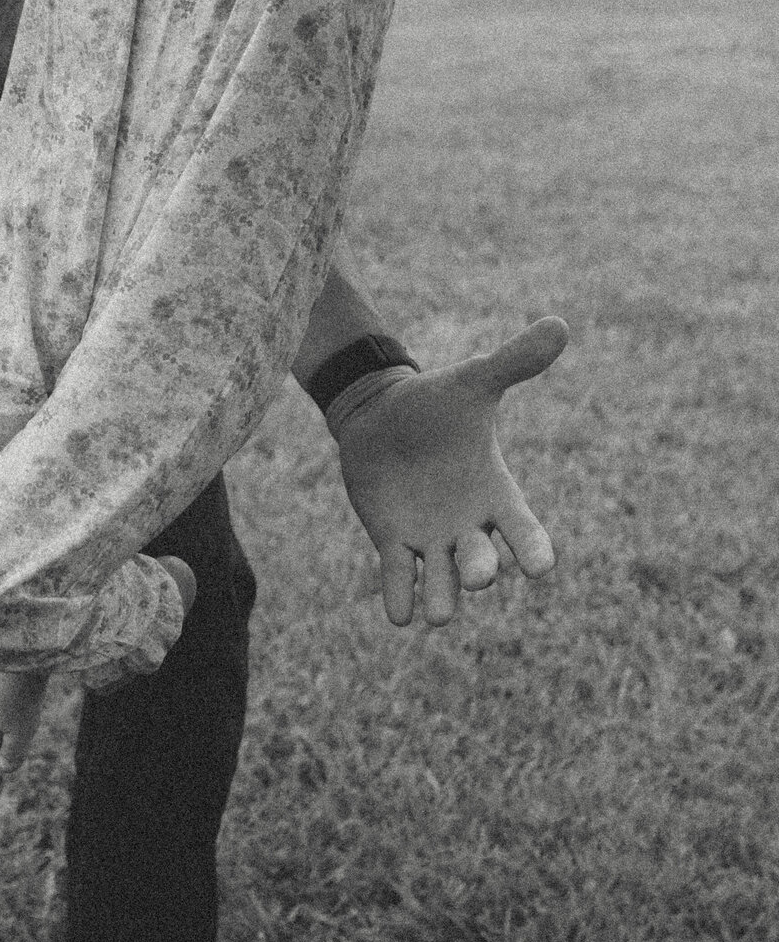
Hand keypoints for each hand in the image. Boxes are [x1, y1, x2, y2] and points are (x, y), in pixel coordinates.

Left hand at [335, 317, 567, 626]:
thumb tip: (561, 325)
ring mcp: (431, 538)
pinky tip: (400, 615)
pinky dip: (401, 597)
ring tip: (436, 615)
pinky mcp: (393, 543)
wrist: (381, 414)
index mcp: (496, 493)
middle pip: (482, 561)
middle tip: (482, 575)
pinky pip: (400, 579)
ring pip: (442, 580)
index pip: (524, 529)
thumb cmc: (435, 400)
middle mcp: (469, 525)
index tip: (542, 567)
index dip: (533, 549)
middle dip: (481, 571)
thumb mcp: (475, 382)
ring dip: (442, 598)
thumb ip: (515, 362)